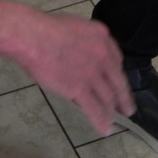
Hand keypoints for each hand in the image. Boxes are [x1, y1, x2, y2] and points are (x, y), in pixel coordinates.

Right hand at [16, 13, 134, 134]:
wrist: (30, 35)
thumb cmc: (43, 28)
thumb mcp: (75, 27)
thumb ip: (85, 43)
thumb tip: (82, 60)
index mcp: (102, 37)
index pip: (116, 61)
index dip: (117, 76)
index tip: (118, 85)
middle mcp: (103, 56)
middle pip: (118, 82)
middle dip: (123, 98)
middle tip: (127, 109)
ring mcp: (93, 74)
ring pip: (107, 98)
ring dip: (112, 112)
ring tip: (113, 121)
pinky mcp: (80, 88)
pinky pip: (95, 109)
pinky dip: (101, 121)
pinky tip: (104, 130)